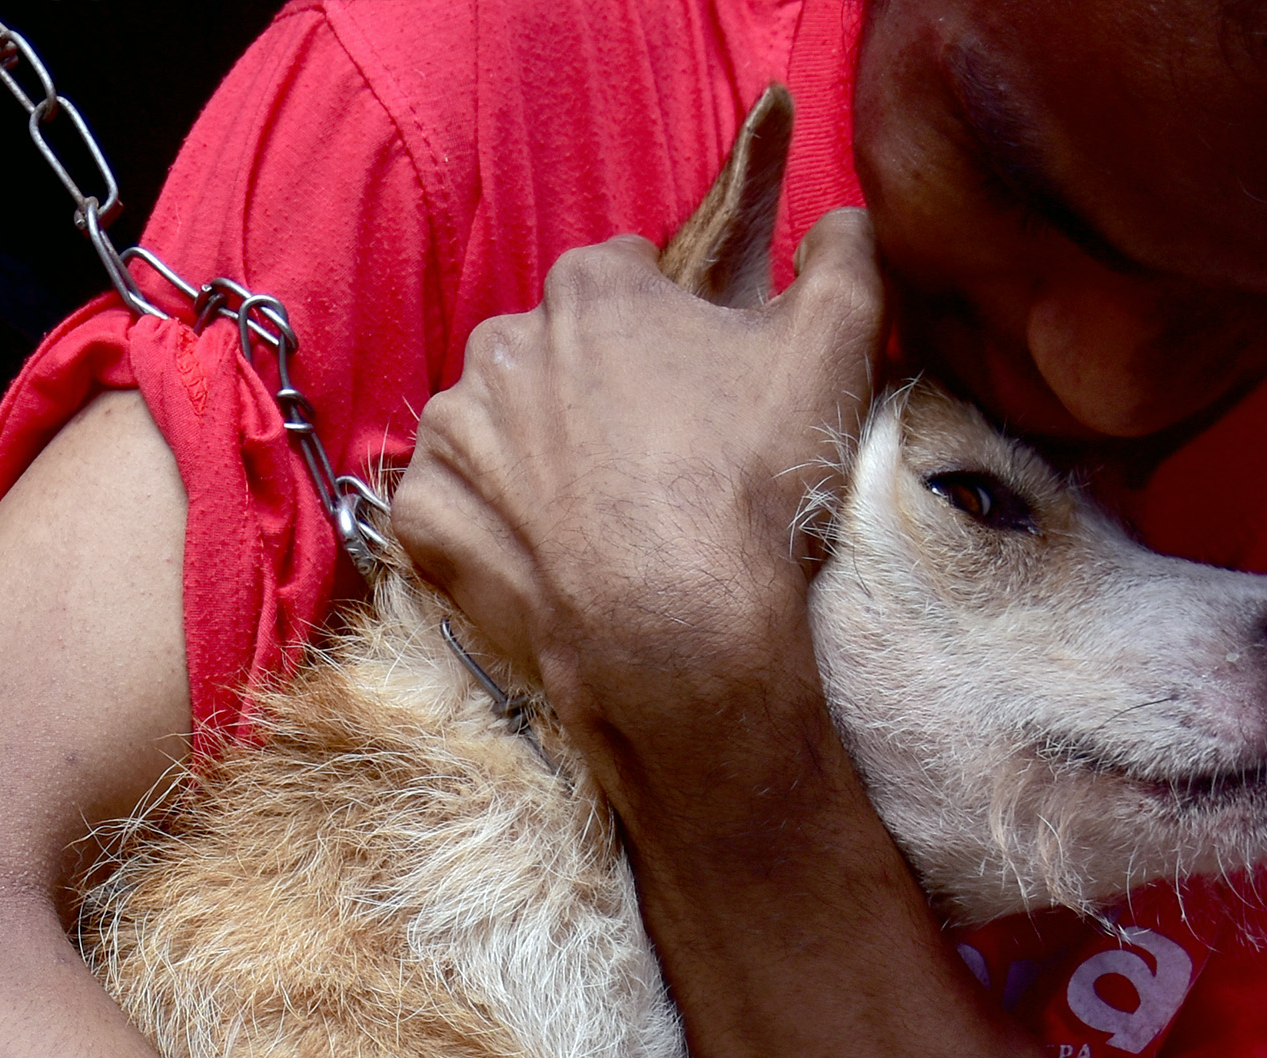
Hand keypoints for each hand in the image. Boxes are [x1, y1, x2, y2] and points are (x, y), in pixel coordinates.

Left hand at [384, 208, 880, 784]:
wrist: (678, 631)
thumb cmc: (751, 483)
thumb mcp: (836, 340)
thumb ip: (844, 252)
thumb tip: (843, 217)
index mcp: (590, 290)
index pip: (619, 276)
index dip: (660, 323)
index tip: (688, 382)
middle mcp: (502, 347)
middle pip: (549, 350)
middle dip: (589, 386)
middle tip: (647, 457)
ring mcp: (452, 435)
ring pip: (493, 426)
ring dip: (531, 453)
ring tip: (594, 512)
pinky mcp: (423, 515)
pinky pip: (447, 504)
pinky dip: (483, 523)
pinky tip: (539, 552)